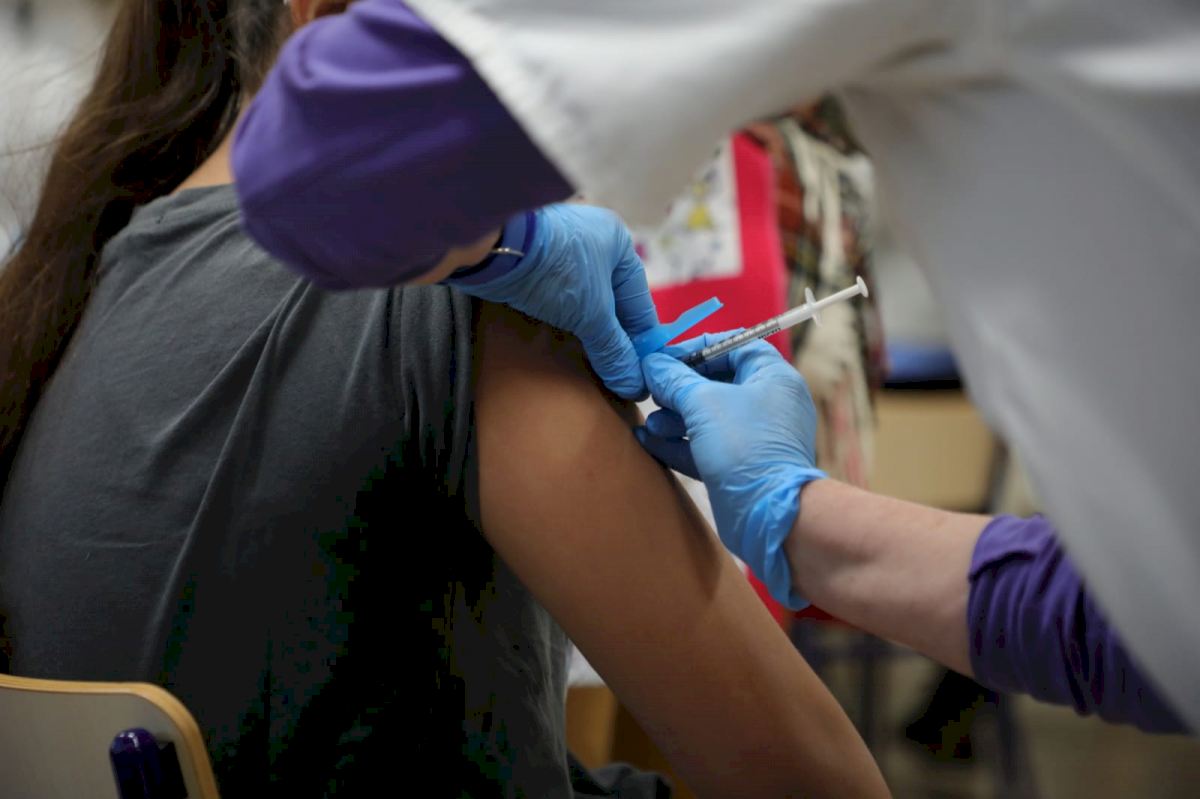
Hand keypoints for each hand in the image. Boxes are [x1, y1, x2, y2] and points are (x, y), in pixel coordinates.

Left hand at [451, 204, 657, 398]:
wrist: (493, 247)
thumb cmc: (557, 272)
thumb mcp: (593, 315)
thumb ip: (615, 350)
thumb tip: (634, 385)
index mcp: (617, 242)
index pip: (638, 300)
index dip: (641, 339)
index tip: (642, 372)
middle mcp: (593, 241)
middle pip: (610, 301)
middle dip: (612, 338)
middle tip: (615, 373)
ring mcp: (561, 248)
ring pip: (583, 301)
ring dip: (586, 332)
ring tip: (590, 365)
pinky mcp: (533, 261)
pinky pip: (558, 297)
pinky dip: (563, 321)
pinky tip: (563, 345)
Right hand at [636, 334, 823, 607]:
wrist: (769, 513)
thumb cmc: (744, 446)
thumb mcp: (703, 403)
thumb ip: (675, 380)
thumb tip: (653, 364)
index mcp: (773, 377)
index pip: (735, 347)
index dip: (699, 348)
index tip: (665, 358)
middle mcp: (768, 404)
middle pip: (718, 383)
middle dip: (680, 388)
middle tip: (652, 391)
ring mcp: (755, 438)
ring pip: (708, 418)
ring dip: (675, 417)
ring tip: (650, 423)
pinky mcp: (740, 467)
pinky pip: (705, 446)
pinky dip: (679, 443)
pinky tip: (647, 441)